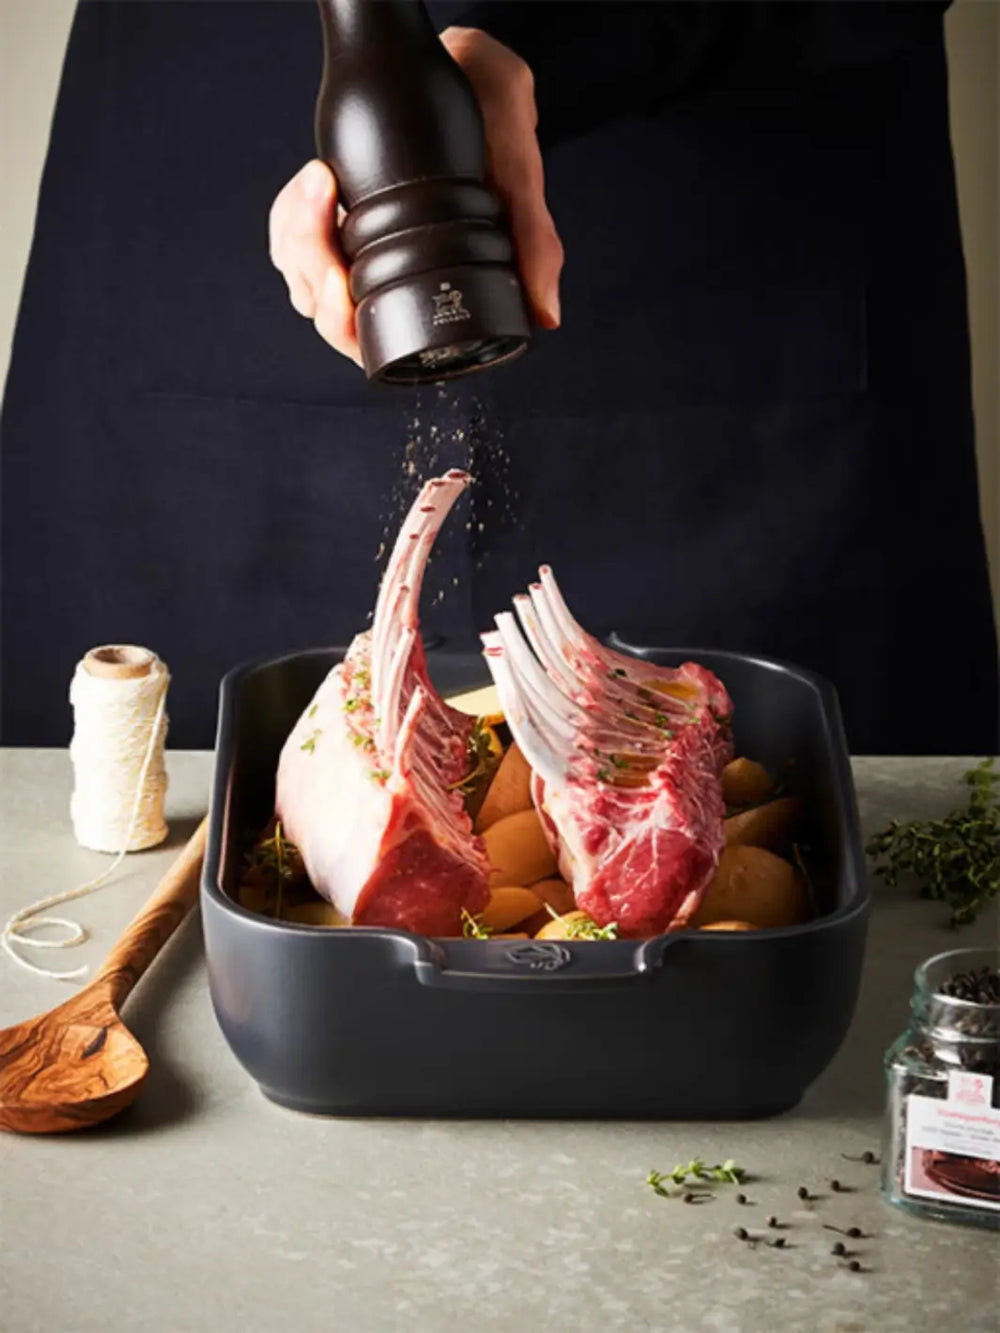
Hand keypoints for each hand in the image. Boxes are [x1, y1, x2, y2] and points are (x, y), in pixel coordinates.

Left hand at [268, 27, 562, 365]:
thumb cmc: (499, 136)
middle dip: (311, 266)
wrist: (477, 76)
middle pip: (319, 306)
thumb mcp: (520, 187)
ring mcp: (352, 247)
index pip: (366, 337)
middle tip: (323, 211)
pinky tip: (315, 178)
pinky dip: (291, 209)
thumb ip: (535, 249)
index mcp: (421, 289)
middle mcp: (381, 277)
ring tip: (321, 182)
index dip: (342, 322)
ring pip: (297, 271)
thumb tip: (545, 315)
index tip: (340, 282)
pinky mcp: (329, 211)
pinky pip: (288, 229)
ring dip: (297, 233)